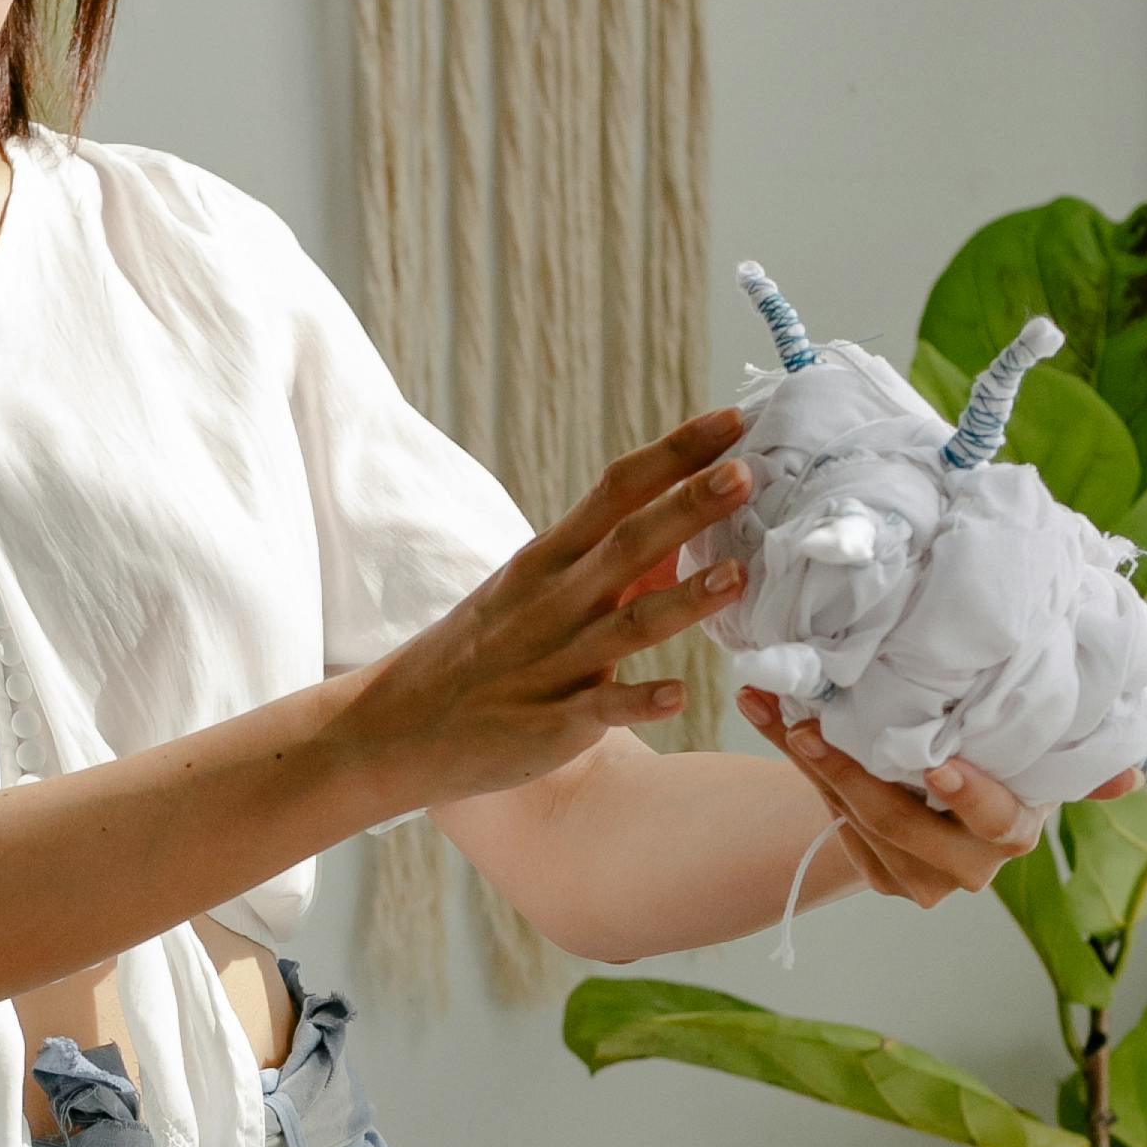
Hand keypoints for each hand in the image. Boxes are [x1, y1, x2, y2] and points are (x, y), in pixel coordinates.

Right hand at [338, 413, 752, 806]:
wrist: (398, 726)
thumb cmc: (481, 652)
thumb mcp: (533, 591)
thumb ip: (606, 564)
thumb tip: (684, 536)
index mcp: (548, 559)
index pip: (617, 490)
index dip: (675, 454)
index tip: (732, 421)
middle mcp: (552, 603)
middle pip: (628, 545)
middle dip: (688, 508)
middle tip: (747, 474)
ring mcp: (551, 664)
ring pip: (626, 626)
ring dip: (683, 600)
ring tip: (738, 576)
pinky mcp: (548, 724)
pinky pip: (599, 712)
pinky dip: (638, 702)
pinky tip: (679, 695)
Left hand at [741, 688, 1132, 907]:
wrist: (946, 787)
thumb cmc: (996, 752)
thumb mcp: (1034, 750)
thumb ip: (1074, 757)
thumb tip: (1130, 777)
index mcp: (1014, 829)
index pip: (994, 821)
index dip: (970, 797)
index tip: (939, 767)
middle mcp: (969, 865)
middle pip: (901, 824)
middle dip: (852, 773)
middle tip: (811, 727)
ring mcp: (919, 878)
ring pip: (856, 821)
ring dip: (811, 764)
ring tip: (777, 709)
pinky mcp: (878, 874)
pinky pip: (831, 819)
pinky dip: (798, 768)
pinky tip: (769, 720)